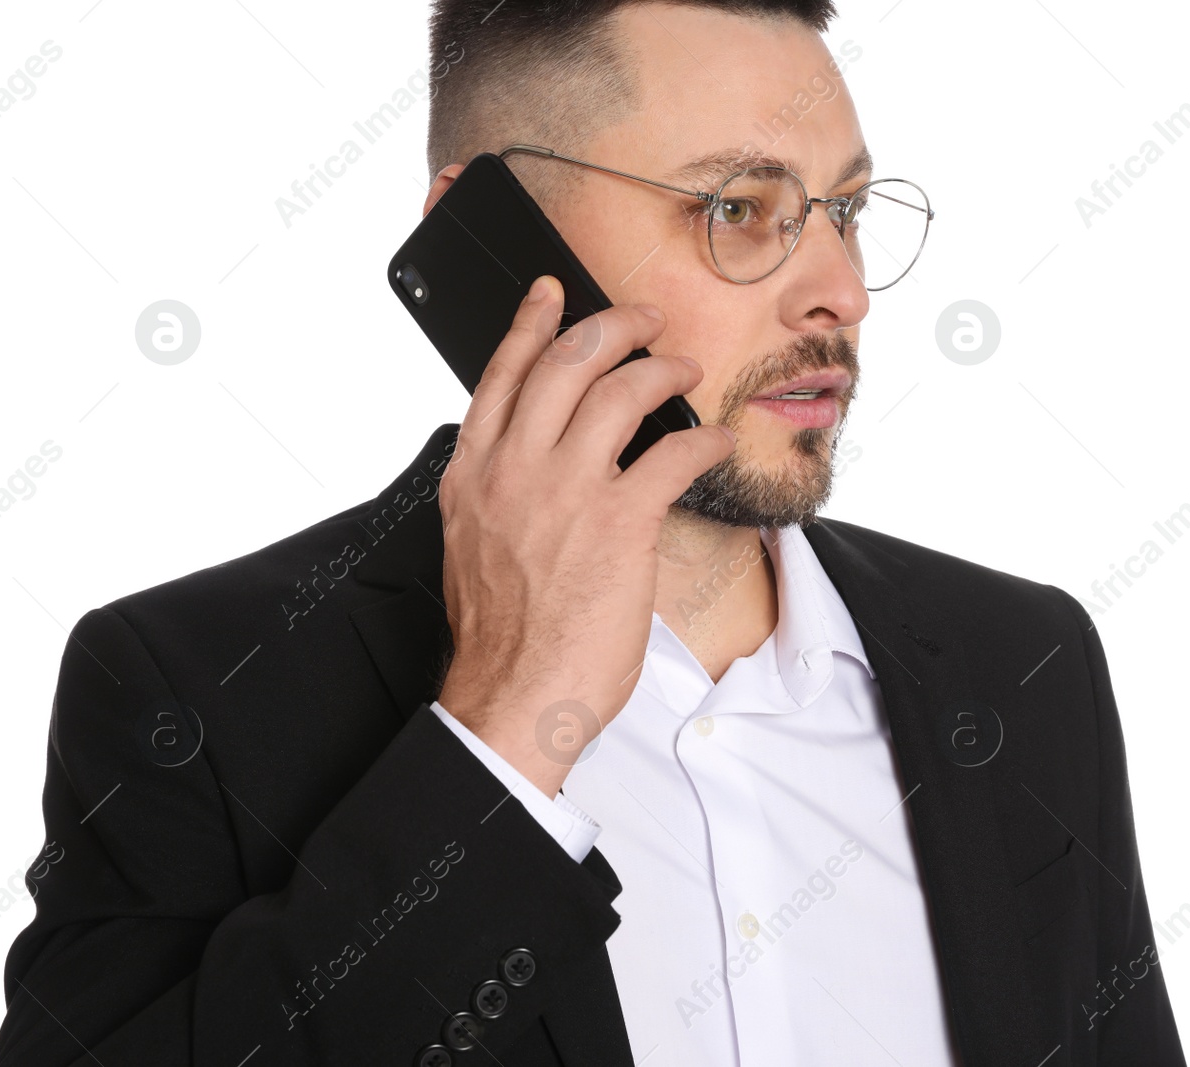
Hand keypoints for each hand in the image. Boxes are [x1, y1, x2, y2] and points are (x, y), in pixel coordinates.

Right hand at [435, 275, 734, 797]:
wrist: (513, 696)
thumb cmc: (503, 637)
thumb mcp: (477, 546)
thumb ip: (501, 495)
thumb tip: (537, 469)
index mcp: (474, 474)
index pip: (501, 375)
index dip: (531, 324)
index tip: (552, 292)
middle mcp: (514, 469)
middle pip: (567, 362)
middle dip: (615, 326)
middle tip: (646, 320)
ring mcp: (566, 490)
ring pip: (620, 391)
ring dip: (663, 371)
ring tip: (685, 371)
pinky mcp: (619, 521)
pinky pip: (672, 453)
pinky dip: (702, 438)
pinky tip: (715, 439)